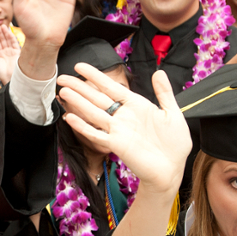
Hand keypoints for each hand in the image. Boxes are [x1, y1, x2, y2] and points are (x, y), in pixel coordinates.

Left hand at [0, 23, 21, 84]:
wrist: (10, 78)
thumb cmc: (1, 73)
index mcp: (1, 55)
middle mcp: (7, 52)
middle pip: (3, 40)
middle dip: (0, 33)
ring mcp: (13, 52)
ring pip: (8, 40)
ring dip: (5, 33)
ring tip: (1, 26)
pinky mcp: (18, 52)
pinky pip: (14, 43)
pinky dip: (11, 37)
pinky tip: (7, 32)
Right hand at [57, 66, 191, 194]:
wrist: (172, 169)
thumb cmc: (174, 144)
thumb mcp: (173, 113)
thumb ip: (164, 92)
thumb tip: (159, 71)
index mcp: (136, 105)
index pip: (111, 87)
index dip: (95, 76)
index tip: (80, 66)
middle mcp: (123, 116)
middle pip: (97, 98)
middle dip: (79, 87)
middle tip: (62, 78)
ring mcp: (118, 131)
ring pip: (93, 113)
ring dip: (78, 102)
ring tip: (63, 92)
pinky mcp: (116, 145)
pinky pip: (96, 134)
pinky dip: (83, 126)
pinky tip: (70, 117)